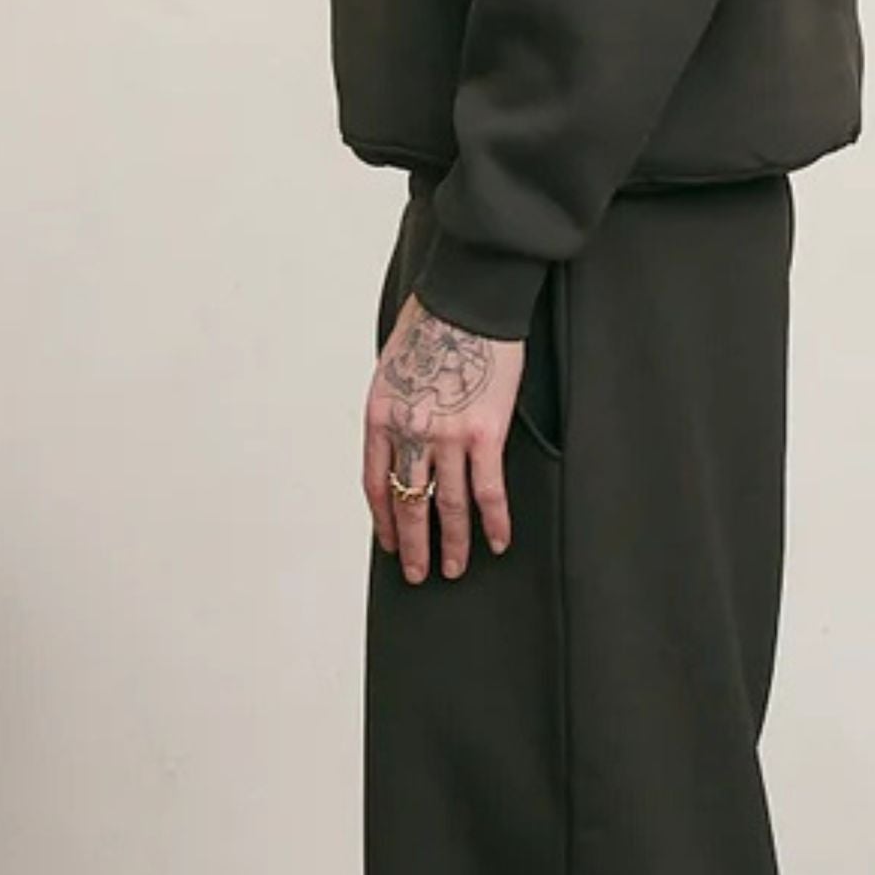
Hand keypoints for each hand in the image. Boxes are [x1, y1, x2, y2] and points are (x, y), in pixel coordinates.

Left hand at [365, 296, 525, 585]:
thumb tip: (406, 446)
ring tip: (453, 568)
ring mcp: (447, 437)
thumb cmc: (431, 326)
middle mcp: (409, 433)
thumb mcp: (392, 371)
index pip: (376, 484)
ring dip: (451, 543)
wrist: (465, 301)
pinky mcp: (484, 434)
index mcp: (380, 417)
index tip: (391, 544)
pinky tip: (498, 541)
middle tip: (418, 574)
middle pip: (409, 503)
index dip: (384, 521)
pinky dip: (494, 521)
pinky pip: (488, 491)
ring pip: (447, 506)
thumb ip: (397, 412)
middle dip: (414, 545)